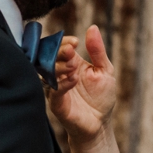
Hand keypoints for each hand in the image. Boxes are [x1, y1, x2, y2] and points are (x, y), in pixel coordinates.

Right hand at [53, 23, 117, 141]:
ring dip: (60, 66)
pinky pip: (54, 90)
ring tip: (73, 66)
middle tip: (72, 52)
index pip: (58, 46)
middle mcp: (58, 73)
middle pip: (49, 56)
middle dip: (60, 51)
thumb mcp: (105, 70)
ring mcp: (55, 87)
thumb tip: (93, 27)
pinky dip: (63, 83)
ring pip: (48, 71)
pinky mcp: (56, 102)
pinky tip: (74, 79)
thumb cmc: (101, 97)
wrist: (100, 124)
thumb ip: (98, 51)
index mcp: (68, 62)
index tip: (76, 42)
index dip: (64, 42)